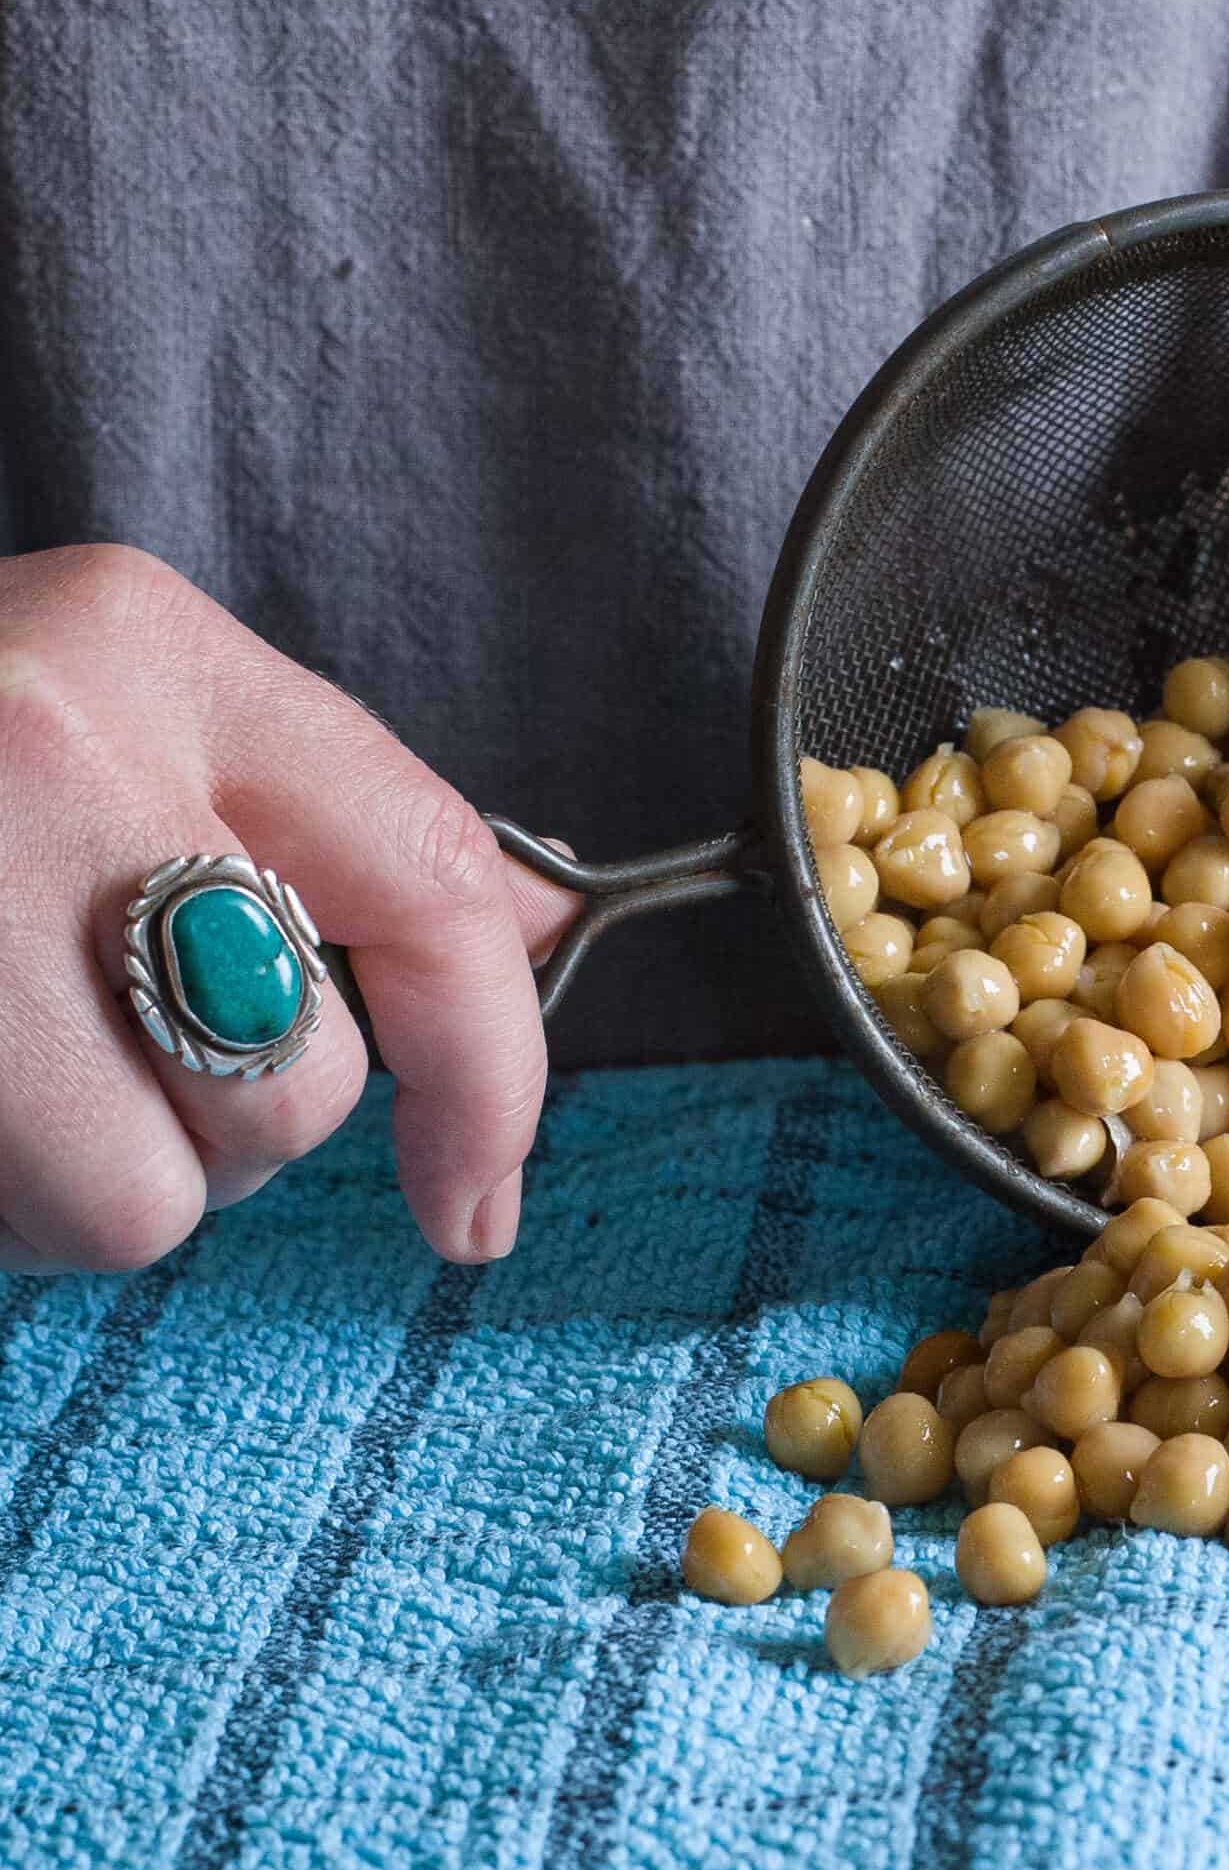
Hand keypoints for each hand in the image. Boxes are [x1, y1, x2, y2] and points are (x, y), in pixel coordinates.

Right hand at [0, 547, 580, 1271]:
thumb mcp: (103, 711)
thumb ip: (319, 822)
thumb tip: (536, 937)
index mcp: (143, 644)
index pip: (436, 879)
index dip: (498, 1069)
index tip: (484, 1201)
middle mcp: (48, 746)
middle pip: (292, 1090)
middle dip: (212, 1120)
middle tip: (71, 1036)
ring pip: (147, 1199)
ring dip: (78, 1177)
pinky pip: (23, 1225)